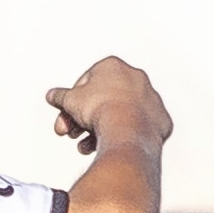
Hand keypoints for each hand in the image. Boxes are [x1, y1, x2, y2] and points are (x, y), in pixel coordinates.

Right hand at [47, 56, 171, 158]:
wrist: (127, 130)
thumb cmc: (101, 109)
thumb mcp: (69, 100)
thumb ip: (60, 96)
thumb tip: (53, 95)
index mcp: (113, 67)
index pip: (85, 83)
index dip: (71, 101)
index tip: (66, 114)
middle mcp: (135, 78)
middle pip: (102, 99)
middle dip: (83, 118)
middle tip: (71, 133)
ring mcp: (150, 98)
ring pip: (118, 115)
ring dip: (98, 130)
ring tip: (85, 145)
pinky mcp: (159, 119)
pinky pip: (134, 127)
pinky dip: (120, 135)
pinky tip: (106, 144)